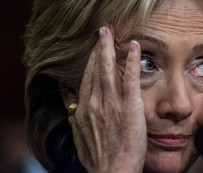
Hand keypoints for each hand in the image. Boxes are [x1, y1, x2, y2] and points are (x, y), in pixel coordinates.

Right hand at [68, 27, 146, 172]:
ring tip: (109, 33)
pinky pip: (130, 78)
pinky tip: (133, 47)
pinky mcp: (129, 106)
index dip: (89, 63)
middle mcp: (94, 102)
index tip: (93, 52)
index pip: (85, 80)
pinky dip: (131, 61)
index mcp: (83, 110)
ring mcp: (111, 103)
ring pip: (108, 69)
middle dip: (98, 49)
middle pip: (95, 70)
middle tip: (101, 32)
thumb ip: (74, 120)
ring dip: (108, 48)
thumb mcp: (79, 138)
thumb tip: (69, 109)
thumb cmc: (98, 158)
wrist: (111, 171)